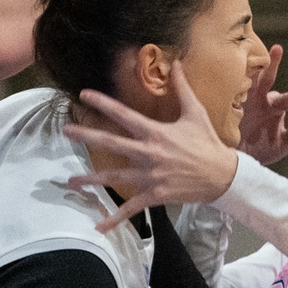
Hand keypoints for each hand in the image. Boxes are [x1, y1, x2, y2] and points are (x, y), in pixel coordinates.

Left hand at [63, 81, 238, 229]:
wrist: (222, 176)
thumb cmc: (207, 143)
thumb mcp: (195, 113)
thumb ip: (182, 88)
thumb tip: (176, 63)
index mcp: (156, 133)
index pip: (124, 114)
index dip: (103, 103)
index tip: (84, 95)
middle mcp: (149, 153)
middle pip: (111, 143)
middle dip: (87, 136)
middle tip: (66, 131)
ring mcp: (150, 176)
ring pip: (114, 178)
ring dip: (91, 180)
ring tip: (70, 181)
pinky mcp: (154, 195)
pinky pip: (131, 209)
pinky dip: (114, 219)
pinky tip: (98, 225)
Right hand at [236, 44, 287, 165]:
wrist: (235, 157)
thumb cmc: (264, 149)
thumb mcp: (285, 142)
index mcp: (275, 107)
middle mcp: (260, 98)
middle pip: (266, 78)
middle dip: (272, 64)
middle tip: (278, 49)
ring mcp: (242, 98)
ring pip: (246, 79)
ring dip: (248, 67)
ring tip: (248, 55)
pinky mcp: (225, 103)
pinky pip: (227, 90)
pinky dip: (228, 80)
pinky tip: (226, 70)